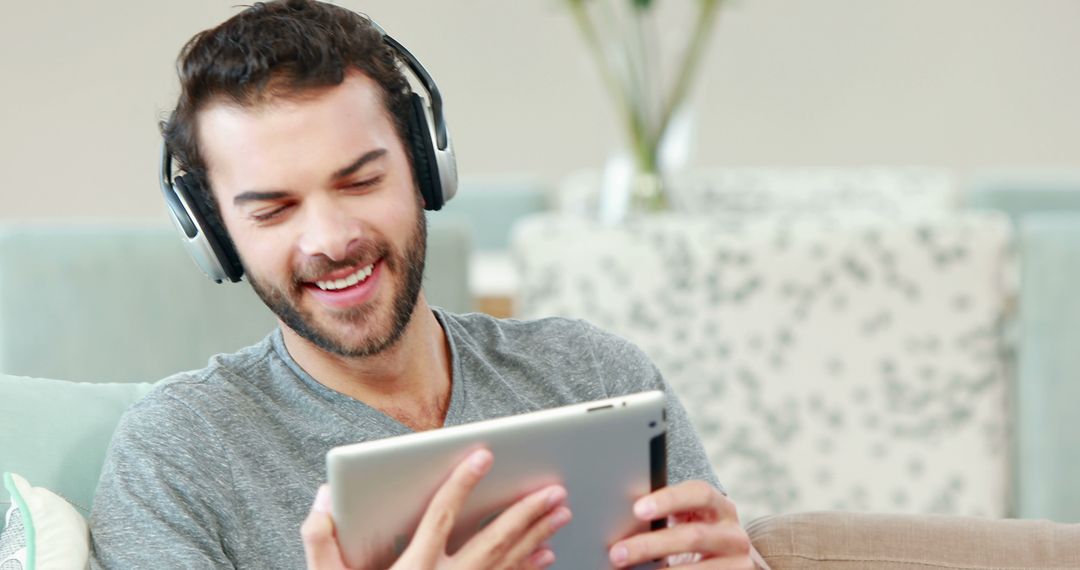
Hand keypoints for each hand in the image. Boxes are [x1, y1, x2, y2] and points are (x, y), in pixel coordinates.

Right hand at [301, 448, 572, 569]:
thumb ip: (321, 540)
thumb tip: (326, 498)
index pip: (440, 516)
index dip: (461, 484)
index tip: (484, 456)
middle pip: (491, 541)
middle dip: (525, 513)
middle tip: (554, 490)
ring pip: (507, 563)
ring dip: (536, 536)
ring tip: (560, 512)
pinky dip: (528, 569)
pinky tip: (546, 555)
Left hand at [608, 480, 756, 568]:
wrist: (730, 565)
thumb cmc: (696, 535)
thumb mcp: (689, 521)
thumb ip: (667, 515)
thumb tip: (621, 518)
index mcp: (720, 507)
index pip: (699, 493)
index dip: (669, 499)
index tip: (637, 510)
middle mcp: (733, 535)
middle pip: (692, 536)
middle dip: (650, 545)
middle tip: (617, 553)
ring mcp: (737, 563)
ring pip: (695, 569)